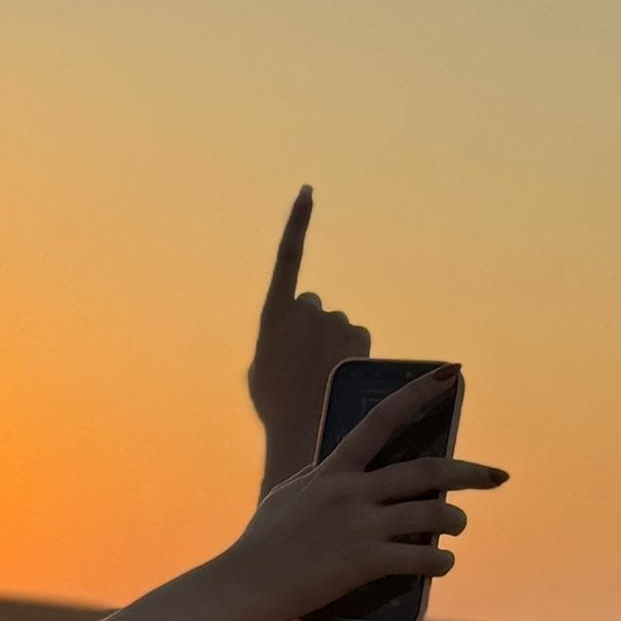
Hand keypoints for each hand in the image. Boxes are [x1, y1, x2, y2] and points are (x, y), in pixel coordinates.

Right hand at [227, 370, 503, 620]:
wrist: (245, 585)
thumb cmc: (262, 544)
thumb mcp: (289, 495)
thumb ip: (320, 478)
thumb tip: (344, 469)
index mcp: (334, 470)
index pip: (382, 419)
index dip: (419, 393)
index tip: (451, 376)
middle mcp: (352, 492)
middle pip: (427, 471)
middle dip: (470, 473)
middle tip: (497, 477)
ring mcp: (359, 527)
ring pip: (432, 515)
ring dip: (455, 521)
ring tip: (457, 527)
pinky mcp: (364, 563)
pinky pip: (421, 558)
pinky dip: (440, 562)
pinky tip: (443, 564)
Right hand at [243, 187, 371, 486]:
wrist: (302, 429)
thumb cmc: (276, 405)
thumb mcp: (262, 370)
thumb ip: (274, 341)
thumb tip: (290, 332)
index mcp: (273, 315)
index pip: (288, 258)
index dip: (299, 224)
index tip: (309, 192)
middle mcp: (304, 311)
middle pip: (312, 307)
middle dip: (312, 328)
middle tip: (305, 365)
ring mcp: (331, 323)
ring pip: (337, 325)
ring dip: (334, 344)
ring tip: (323, 379)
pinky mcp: (356, 337)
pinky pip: (358, 338)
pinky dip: (353, 353)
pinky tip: (342, 377)